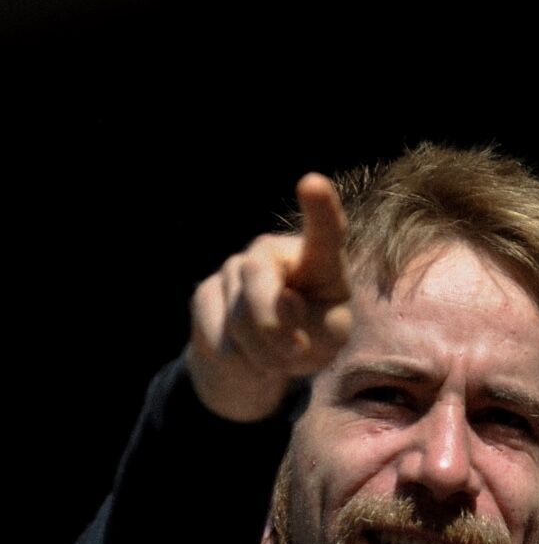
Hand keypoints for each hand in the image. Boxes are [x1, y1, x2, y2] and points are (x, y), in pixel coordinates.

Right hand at [186, 173, 351, 420]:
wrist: (263, 360)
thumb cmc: (311, 339)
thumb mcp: (328, 341)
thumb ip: (315, 324)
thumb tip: (283, 300)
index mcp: (317, 259)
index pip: (323, 231)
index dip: (320, 208)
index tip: (312, 182)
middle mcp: (272, 253)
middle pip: (258, 274)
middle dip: (272, 323)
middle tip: (295, 352)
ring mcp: (234, 270)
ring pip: (239, 317)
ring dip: (263, 354)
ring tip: (276, 358)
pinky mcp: (205, 294)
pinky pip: (219, 336)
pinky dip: (240, 361)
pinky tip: (248, 356)